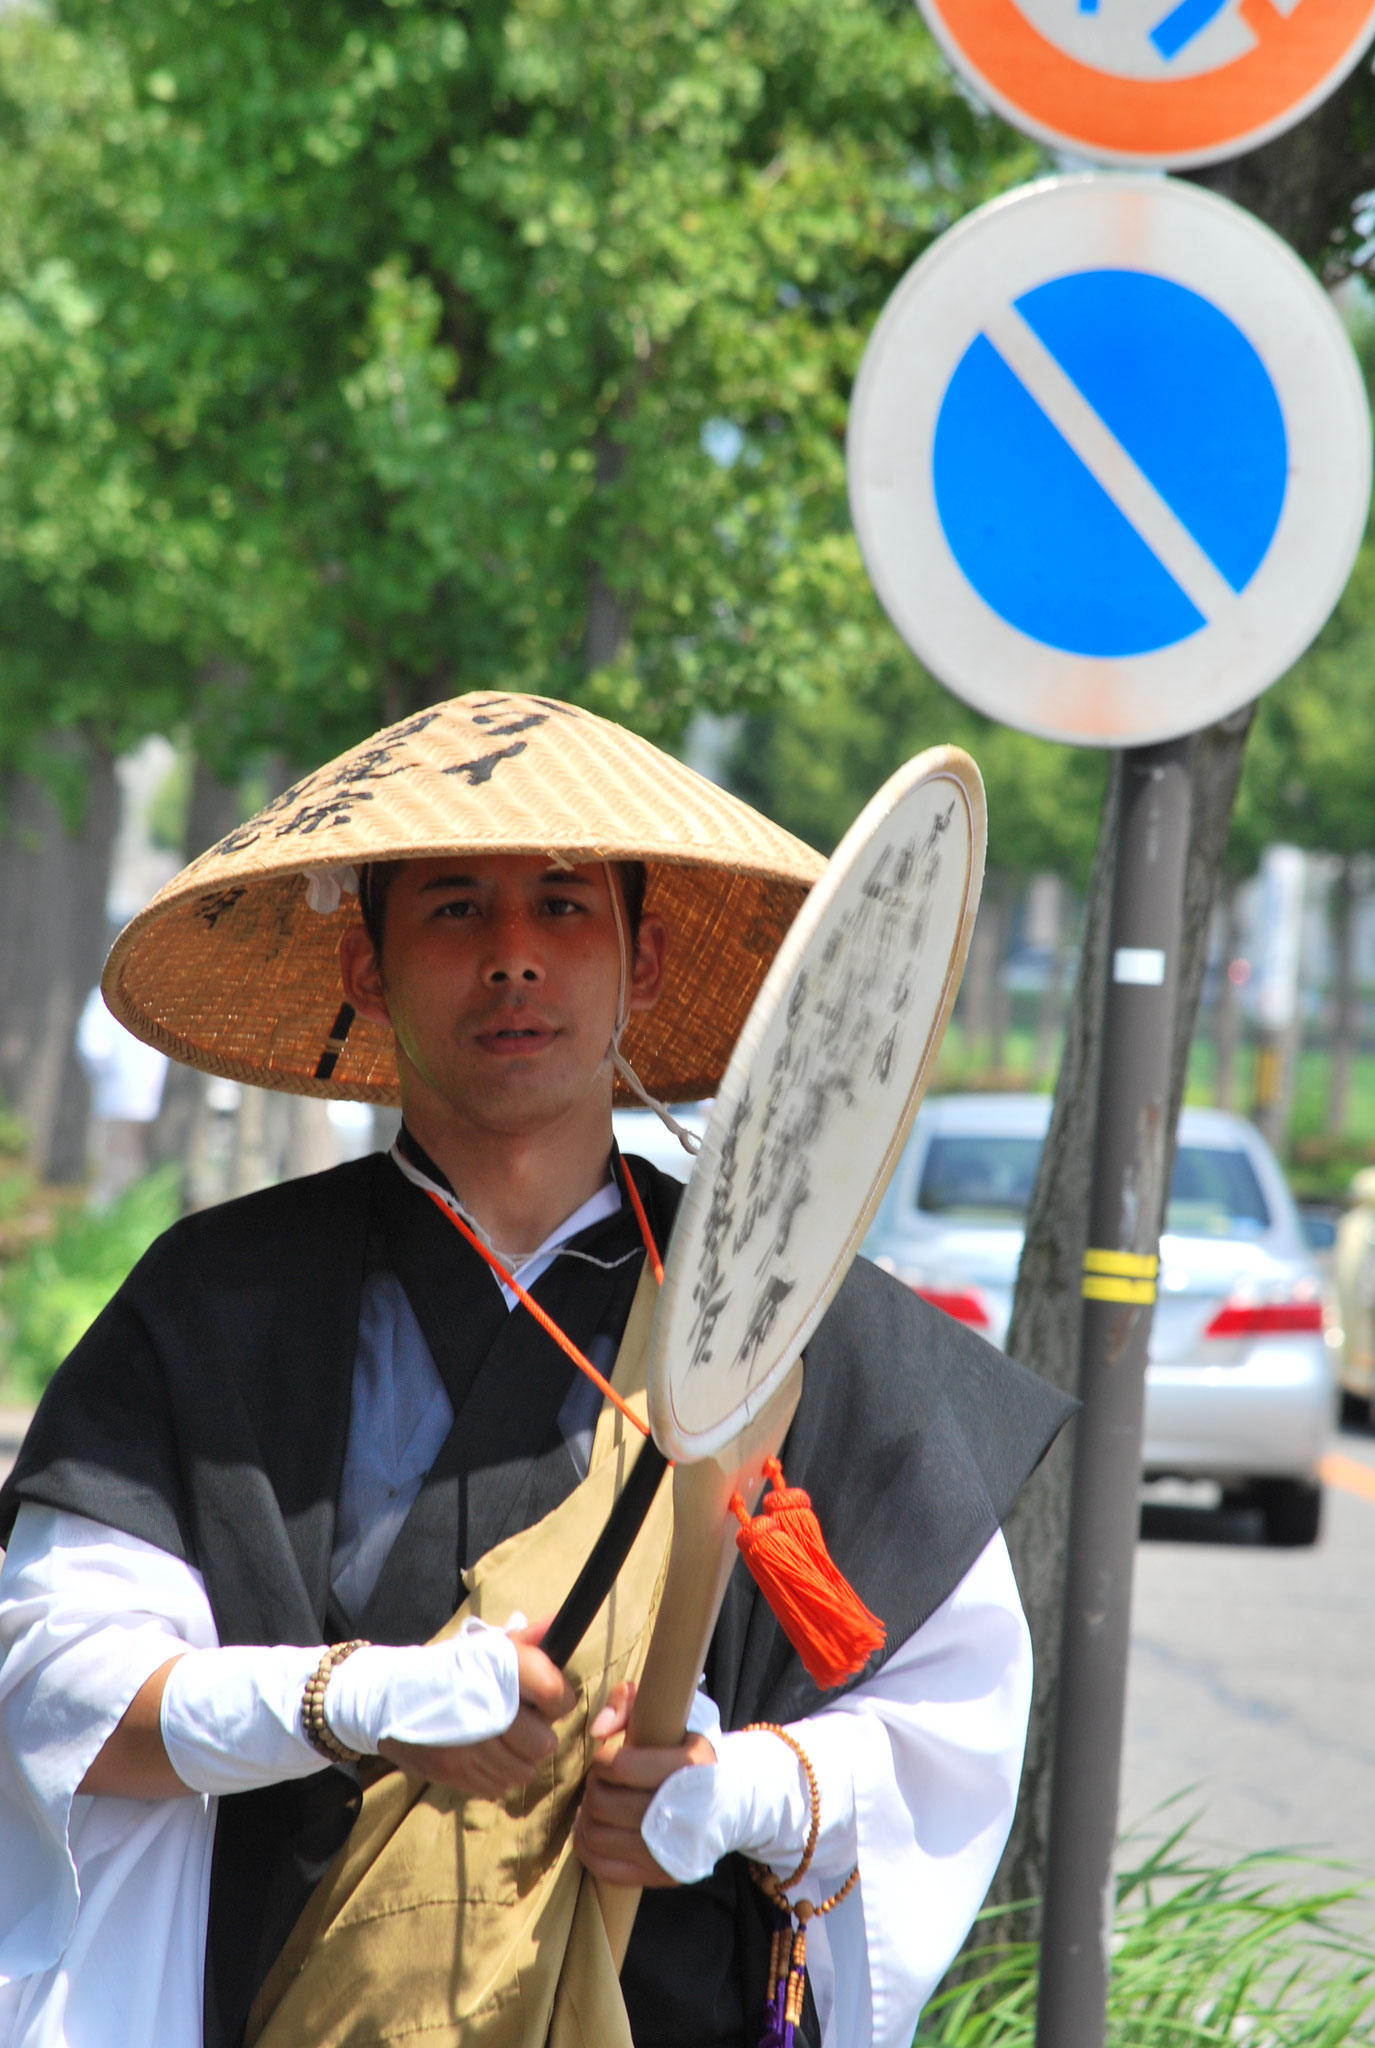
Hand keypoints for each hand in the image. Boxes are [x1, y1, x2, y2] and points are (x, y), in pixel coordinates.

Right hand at [378, 1622, 574, 1798]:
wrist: (387, 1696)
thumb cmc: (446, 1670)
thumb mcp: (485, 1648)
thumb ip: (528, 1640)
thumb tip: (558, 1625)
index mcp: (498, 1667)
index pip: (555, 1693)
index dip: (558, 1699)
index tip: (547, 1699)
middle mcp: (488, 1706)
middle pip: (544, 1741)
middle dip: (538, 1734)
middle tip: (521, 1723)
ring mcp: (471, 1745)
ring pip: (524, 1770)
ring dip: (519, 1759)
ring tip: (502, 1742)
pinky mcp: (455, 1773)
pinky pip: (498, 1787)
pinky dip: (496, 1775)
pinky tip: (483, 1756)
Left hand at [573, 1681, 716, 1886]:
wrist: (731, 1801)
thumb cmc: (692, 1749)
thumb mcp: (673, 1712)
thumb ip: (628, 1702)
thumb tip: (598, 1731)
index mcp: (690, 1766)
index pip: (621, 1766)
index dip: (602, 1759)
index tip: (607, 1756)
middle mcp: (684, 1813)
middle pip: (605, 1803)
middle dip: (594, 1786)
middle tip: (600, 1779)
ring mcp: (673, 1850)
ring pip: (598, 1836)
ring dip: (587, 1814)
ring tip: (595, 1799)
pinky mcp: (662, 1875)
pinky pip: (604, 1869)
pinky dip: (586, 1846)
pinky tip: (591, 1826)